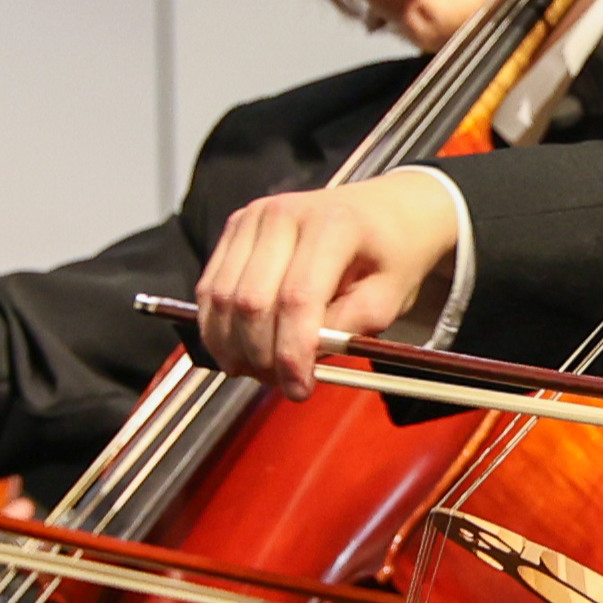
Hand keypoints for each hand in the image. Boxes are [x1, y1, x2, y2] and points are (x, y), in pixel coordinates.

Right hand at [195, 170, 462, 397]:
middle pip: (251, 300)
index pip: (297, 298)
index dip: (292, 353)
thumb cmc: (390, 257)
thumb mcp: (388, 299)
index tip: (299, 390)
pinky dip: (219, 327)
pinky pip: (211, 287)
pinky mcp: (235, 228)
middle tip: (282, 384)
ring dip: (234, 346)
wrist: (384, 211)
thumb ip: (347, 330)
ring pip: (223, 296)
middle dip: (261, 355)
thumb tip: (301, 362)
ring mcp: (253, 217)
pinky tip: (239, 349)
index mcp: (333, 225)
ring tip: (260, 371)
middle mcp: (284, 213)